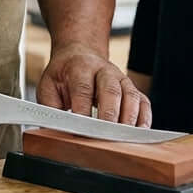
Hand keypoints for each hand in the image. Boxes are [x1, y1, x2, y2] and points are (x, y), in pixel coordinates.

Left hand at [37, 43, 151, 126]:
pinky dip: (144, 117)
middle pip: (110, 90)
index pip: (83, 89)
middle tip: (105, 136)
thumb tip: (56, 130)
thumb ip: (51, 107)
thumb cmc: (64, 75)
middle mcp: (103, 70)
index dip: (83, 110)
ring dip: (129, 117)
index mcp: (80, 67)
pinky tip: (140, 131)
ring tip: (124, 137)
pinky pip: (143, 101)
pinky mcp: (131, 88)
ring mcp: (120, 78)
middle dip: (109, 115)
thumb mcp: (48, 86)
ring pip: (130, 95)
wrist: (79, 54)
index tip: (80, 131)